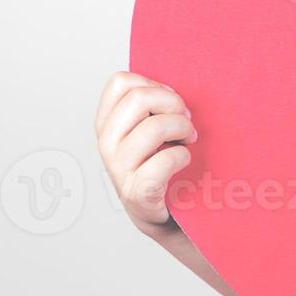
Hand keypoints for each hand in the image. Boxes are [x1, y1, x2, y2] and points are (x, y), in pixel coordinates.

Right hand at [94, 71, 197, 237]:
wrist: (163, 214)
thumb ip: (152, 105)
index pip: (120, 82)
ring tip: (189, 140)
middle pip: (140, 98)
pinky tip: (185, 161)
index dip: (154, 85)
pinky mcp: (137, 192)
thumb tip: (173, 86)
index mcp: (107, 123)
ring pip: (156, 127)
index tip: (170, 102)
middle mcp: (107, 143)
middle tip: (186, 122)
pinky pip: (165, 160)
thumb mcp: (149, 129)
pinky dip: (183, 156)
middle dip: (173, 104)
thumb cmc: (162, 163)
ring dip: (183, 129)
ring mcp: (119, 168)